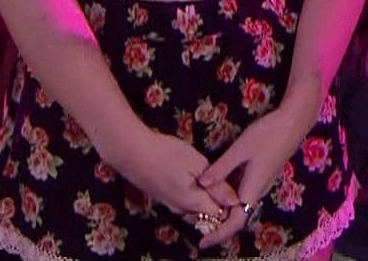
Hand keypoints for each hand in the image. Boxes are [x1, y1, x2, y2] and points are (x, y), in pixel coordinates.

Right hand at [106, 128, 237, 225]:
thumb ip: (217, 187)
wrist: (132, 152)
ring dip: (206, 198)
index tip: (235, 187)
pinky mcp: (163, 198)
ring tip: (210, 176)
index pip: (219, 215)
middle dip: (219, 202)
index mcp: (193, 202)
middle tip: (224, 180)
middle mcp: (181, 209)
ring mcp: (170, 204)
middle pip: (207, 214)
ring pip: (195, 209)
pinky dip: (194, 195)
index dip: (229, 204)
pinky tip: (195, 177)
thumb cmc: (166, 154)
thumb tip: (234, 202)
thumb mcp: (197, 164)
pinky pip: (185, 203)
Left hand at [197, 104, 317, 248]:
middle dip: (218, 226)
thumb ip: (221, 168)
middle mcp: (258, 190)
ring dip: (223, 212)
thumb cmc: (268, 134)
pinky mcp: (262, 175)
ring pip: (240, 205)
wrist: (294, 122)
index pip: (235, 222)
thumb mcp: (240, 149)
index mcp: (252, 189)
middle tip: (196, 226)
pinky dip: (229, 199)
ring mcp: (261, 183)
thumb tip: (201, 184)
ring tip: (203, 212)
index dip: (219, 234)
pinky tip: (219, 190)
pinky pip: (244, 194)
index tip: (203, 243)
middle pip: (237, 217)